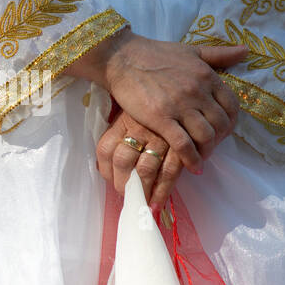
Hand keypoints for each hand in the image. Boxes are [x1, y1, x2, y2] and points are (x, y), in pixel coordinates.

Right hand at [68, 29, 245, 175]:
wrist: (123, 58)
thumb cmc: (156, 54)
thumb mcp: (192, 50)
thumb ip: (219, 54)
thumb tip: (245, 51)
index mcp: (207, 76)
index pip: (232, 106)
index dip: (231, 123)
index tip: (223, 132)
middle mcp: (198, 91)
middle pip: (221, 125)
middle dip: (219, 140)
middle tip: (210, 147)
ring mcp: (180, 106)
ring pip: (206, 137)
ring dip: (207, 152)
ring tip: (201, 157)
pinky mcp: (161, 118)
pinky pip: (183, 145)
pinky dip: (191, 159)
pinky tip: (192, 166)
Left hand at [96, 107, 212, 211]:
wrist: (175, 78)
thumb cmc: (153, 101)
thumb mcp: (132, 113)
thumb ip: (119, 136)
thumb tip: (105, 168)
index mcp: (124, 121)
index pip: (105, 149)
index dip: (105, 171)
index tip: (111, 183)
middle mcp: (139, 128)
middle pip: (122, 161)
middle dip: (124, 186)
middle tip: (128, 200)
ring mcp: (160, 134)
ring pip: (146, 169)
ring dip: (143, 192)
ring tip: (144, 206)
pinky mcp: (180, 141)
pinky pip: (171, 170)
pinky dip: (164, 189)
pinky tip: (160, 200)